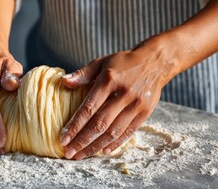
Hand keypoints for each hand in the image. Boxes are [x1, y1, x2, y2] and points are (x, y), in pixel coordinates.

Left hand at [60, 39, 176, 159]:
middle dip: (82, 141)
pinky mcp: (145, 112)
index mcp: (109, 80)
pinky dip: (115, 143)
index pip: (89, 108)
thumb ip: (83, 74)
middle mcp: (123, 94)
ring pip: (113, 131)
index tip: (63, 138)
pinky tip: (102, 151)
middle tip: (69, 153)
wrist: (154, 62)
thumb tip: (63, 82)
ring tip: (81, 155)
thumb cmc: (123, 63)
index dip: (75, 126)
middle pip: (100, 124)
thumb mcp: (102, 62)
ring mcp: (136, 104)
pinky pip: (128, 132)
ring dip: (96, 146)